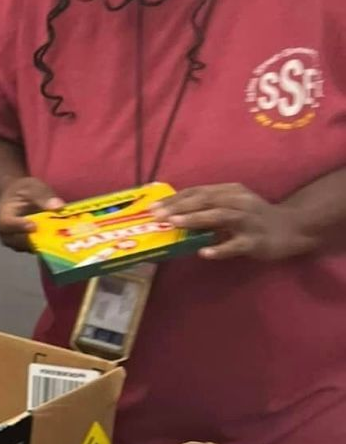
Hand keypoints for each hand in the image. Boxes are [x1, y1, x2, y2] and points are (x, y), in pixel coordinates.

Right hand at [0, 176, 61, 251]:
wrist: (17, 199)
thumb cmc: (23, 192)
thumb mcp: (32, 187)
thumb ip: (43, 196)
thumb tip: (58, 206)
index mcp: (2, 217)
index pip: (7, 225)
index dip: (20, 226)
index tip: (34, 226)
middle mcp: (6, 234)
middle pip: (18, 241)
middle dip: (36, 239)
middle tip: (53, 236)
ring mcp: (17, 243)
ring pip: (29, 248)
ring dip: (45, 244)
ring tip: (60, 238)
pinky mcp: (28, 247)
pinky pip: (37, 250)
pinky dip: (49, 245)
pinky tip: (61, 239)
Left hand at [153, 184, 304, 261]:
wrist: (291, 228)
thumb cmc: (253, 219)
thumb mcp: (231, 207)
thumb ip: (206, 209)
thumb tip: (173, 216)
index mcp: (229, 191)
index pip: (197, 192)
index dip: (174, 199)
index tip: (152, 207)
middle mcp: (238, 201)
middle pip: (205, 200)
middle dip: (179, 206)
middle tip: (157, 215)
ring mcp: (248, 220)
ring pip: (219, 216)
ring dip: (195, 219)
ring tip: (174, 223)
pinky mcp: (255, 240)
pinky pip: (236, 244)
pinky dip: (220, 248)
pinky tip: (204, 252)